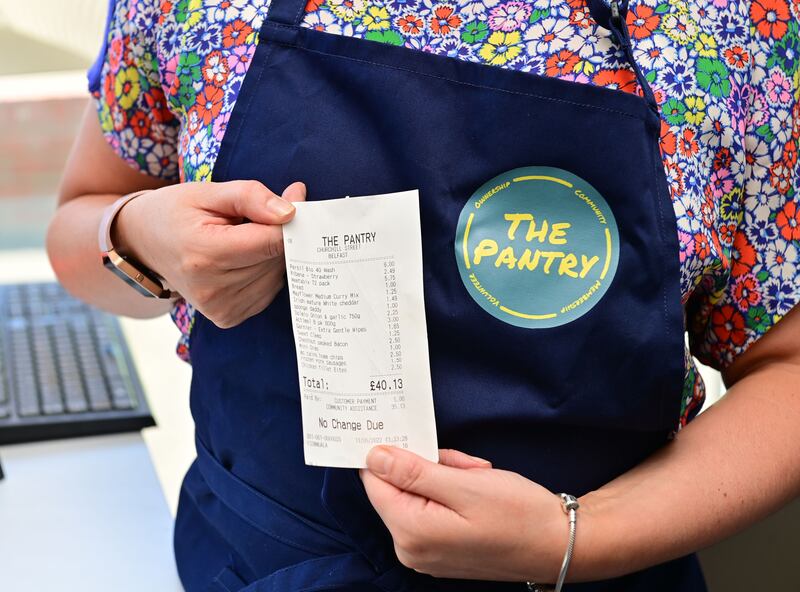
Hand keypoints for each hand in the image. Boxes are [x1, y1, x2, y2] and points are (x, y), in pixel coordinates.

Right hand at [114, 180, 305, 327]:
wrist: (142, 245)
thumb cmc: (175, 212)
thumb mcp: (207, 192)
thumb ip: (251, 197)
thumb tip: (291, 211)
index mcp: (206, 255)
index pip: (272, 242)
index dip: (289, 220)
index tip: (293, 199)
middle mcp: (214, 289)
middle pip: (277, 259)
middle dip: (278, 234)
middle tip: (258, 215)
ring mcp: (221, 309)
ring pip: (277, 275)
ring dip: (271, 253)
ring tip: (242, 238)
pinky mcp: (228, 317)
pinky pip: (269, 290)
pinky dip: (264, 271)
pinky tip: (242, 259)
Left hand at [359, 446, 566, 582]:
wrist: (560, 545)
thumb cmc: (518, 515)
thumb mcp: (465, 485)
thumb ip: (413, 472)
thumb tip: (374, 456)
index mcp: (410, 531)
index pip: (374, 480)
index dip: (392, 453)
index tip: (416, 436)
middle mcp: (410, 548)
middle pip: (397, 486)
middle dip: (427, 465)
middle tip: (463, 463)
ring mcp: (425, 552)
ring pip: (417, 493)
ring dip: (444, 475)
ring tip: (477, 476)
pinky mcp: (440, 549)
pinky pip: (431, 507)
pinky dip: (451, 491)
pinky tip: (478, 488)